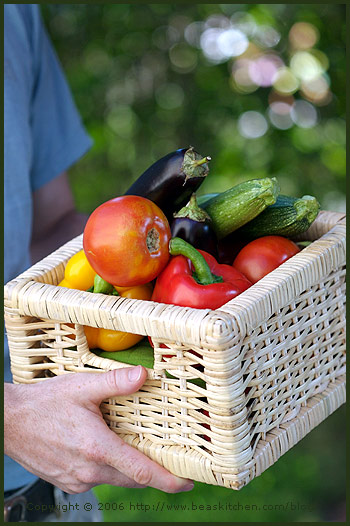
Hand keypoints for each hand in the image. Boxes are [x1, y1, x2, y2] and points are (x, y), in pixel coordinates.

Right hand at [4, 366, 193, 493]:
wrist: (9, 422)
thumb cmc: (44, 404)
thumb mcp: (82, 387)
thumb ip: (115, 382)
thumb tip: (144, 375)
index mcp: (97, 449)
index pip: (142, 472)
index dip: (168, 480)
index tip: (187, 483)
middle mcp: (89, 471)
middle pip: (132, 478)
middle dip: (153, 473)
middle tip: (169, 463)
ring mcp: (77, 481)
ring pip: (115, 479)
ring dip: (128, 469)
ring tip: (135, 450)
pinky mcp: (67, 483)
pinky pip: (96, 480)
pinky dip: (108, 469)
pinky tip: (104, 450)